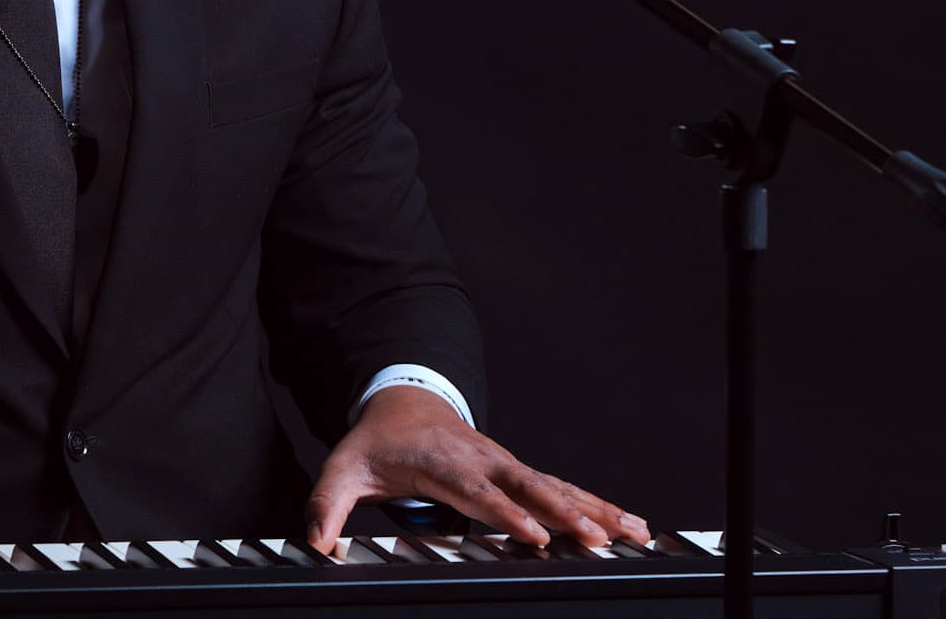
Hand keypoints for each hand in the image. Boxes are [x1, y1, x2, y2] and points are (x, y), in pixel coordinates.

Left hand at [305, 385, 648, 553]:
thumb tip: (313, 546)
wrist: (403, 400)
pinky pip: (563, 487)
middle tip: (596, 537)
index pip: (477, 492)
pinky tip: (630, 525)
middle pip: (528, 487)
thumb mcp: (341, 470)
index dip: (505, 514)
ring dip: (595, 509)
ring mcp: (505, 462)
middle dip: (564, 512)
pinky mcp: (519, 470)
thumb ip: (325, 508)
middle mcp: (482, 459)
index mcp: (442, 462)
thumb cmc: (375, 442)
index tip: (534, 535)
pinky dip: (598, 504)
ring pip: (556, 485)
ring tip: (632, 533)